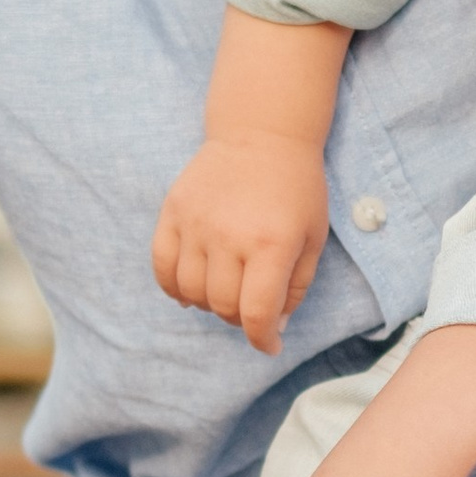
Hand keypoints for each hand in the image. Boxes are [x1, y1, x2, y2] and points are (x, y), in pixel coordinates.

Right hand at [154, 133, 332, 353]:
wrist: (262, 132)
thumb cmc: (296, 187)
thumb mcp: (313, 237)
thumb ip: (296, 287)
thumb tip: (274, 329)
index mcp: (271, 244)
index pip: (257, 313)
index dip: (263, 339)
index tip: (269, 344)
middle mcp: (229, 236)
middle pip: (222, 306)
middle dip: (238, 319)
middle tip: (250, 308)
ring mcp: (196, 223)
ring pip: (190, 291)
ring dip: (208, 303)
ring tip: (223, 292)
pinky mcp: (173, 211)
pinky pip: (162, 266)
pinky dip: (173, 287)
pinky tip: (189, 289)